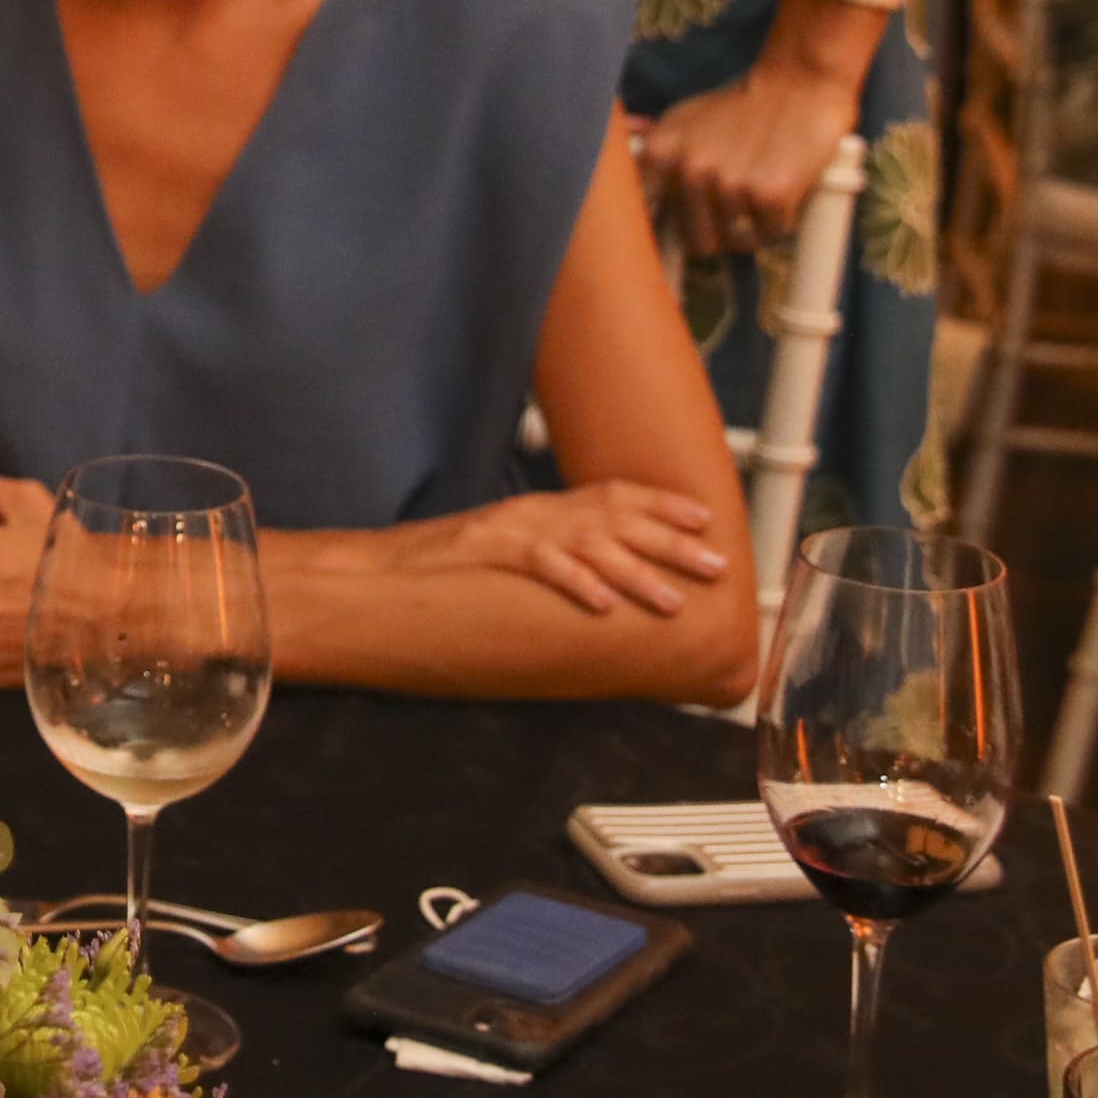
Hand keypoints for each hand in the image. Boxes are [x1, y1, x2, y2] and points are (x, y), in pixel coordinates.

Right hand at [417, 480, 733, 618]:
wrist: (382, 566)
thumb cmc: (447, 566)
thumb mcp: (509, 547)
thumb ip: (554, 552)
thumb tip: (604, 579)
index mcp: (542, 507)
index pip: (612, 492)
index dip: (661, 503)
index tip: (706, 517)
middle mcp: (535, 511)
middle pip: (614, 518)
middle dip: (670, 540)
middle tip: (715, 565)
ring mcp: (511, 530)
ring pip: (588, 543)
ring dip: (637, 571)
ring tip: (674, 600)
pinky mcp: (488, 552)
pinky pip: (540, 564)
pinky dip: (574, 582)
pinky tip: (603, 605)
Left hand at [634, 52, 861, 256]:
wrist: (796, 83)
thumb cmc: (739, 109)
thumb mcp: (682, 125)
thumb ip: (658, 165)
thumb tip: (642, 211)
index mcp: (660, 153)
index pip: (644, 216)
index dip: (657, 237)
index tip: (665, 249)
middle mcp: (690, 170)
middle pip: (697, 242)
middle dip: (719, 232)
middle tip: (736, 204)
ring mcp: (730, 184)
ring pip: (737, 241)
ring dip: (752, 224)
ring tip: (760, 186)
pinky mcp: (770, 194)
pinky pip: (771, 234)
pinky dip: (779, 220)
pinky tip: (782, 188)